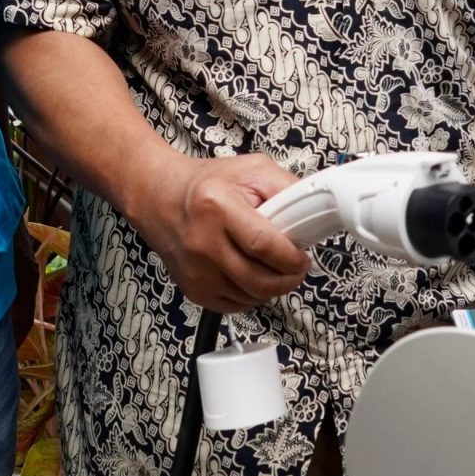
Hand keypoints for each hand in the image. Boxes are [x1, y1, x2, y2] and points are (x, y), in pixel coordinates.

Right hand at [125, 153, 308, 312]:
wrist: (160, 198)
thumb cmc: (207, 183)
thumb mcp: (252, 169)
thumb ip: (286, 187)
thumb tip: (314, 211)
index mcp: (216, 207)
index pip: (265, 246)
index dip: (292, 257)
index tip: (303, 256)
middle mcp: (202, 242)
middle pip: (260, 280)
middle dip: (288, 278)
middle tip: (296, 267)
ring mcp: (196, 271)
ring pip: (251, 297)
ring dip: (272, 287)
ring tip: (275, 267)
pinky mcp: (193, 290)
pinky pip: (236, 305)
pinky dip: (253, 295)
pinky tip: (254, 275)